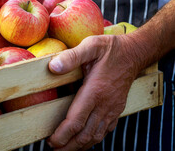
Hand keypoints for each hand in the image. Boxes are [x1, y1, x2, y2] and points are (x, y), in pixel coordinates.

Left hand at [47, 34, 143, 150]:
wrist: (134, 53)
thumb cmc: (111, 49)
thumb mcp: (91, 46)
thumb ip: (71, 56)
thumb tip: (53, 67)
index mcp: (95, 91)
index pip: (76, 121)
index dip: (62, 135)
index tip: (51, 141)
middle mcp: (105, 104)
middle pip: (85, 134)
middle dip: (68, 145)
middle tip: (54, 149)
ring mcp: (112, 108)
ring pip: (96, 136)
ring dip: (79, 145)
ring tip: (64, 149)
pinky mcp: (116, 109)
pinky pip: (105, 130)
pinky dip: (93, 139)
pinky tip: (84, 141)